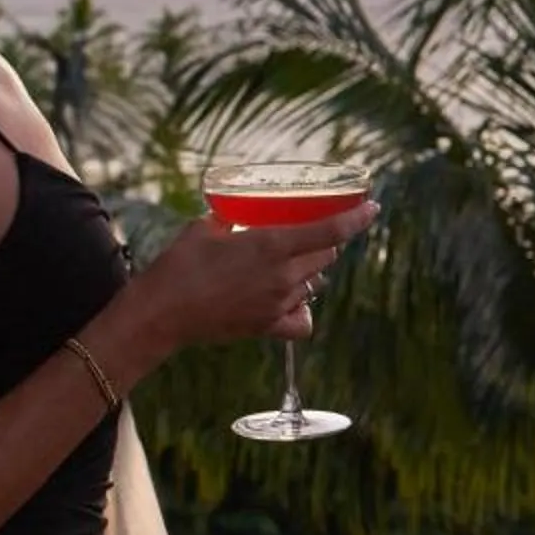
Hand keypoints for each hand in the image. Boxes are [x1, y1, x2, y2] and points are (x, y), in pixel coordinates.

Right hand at [131, 205, 373, 351]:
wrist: (161, 313)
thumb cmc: (178, 265)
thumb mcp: (203, 228)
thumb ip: (229, 218)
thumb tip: (235, 211)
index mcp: (271, 245)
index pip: (330, 232)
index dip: (356, 218)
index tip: (374, 208)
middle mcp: (282, 276)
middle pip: (326, 256)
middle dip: (324, 242)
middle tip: (310, 233)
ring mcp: (277, 304)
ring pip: (314, 283)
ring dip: (309, 270)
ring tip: (285, 263)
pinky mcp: (267, 326)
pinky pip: (302, 319)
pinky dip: (303, 309)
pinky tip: (291, 301)